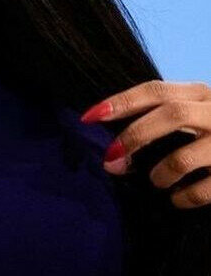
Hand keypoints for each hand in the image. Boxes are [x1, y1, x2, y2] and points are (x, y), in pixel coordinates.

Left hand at [80, 79, 210, 208]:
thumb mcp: (195, 110)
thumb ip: (163, 114)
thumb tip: (114, 134)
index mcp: (199, 92)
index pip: (154, 90)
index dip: (120, 102)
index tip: (89, 116)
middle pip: (170, 115)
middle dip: (134, 136)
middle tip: (111, 160)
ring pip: (186, 155)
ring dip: (160, 171)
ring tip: (154, 181)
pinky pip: (208, 187)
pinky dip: (186, 197)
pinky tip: (177, 199)